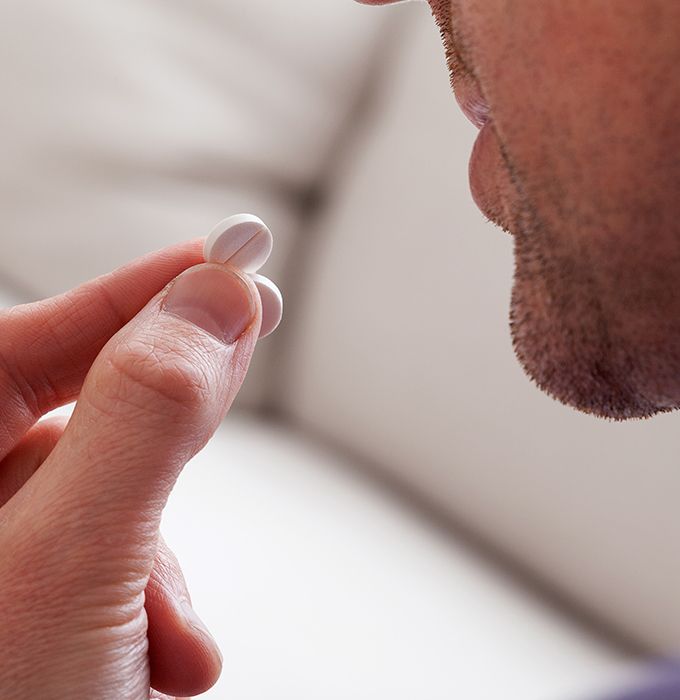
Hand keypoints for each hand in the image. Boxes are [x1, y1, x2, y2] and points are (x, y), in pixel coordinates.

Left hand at [0, 240, 261, 698]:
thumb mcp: (74, 561)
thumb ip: (149, 417)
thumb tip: (221, 301)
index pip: (47, 330)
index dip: (148, 288)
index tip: (233, 259)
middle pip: (91, 410)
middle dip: (170, 440)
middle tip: (236, 388)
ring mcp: (6, 539)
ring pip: (118, 494)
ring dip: (164, 558)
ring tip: (165, 640)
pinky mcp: (43, 584)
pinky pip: (118, 551)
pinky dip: (153, 598)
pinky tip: (153, 656)